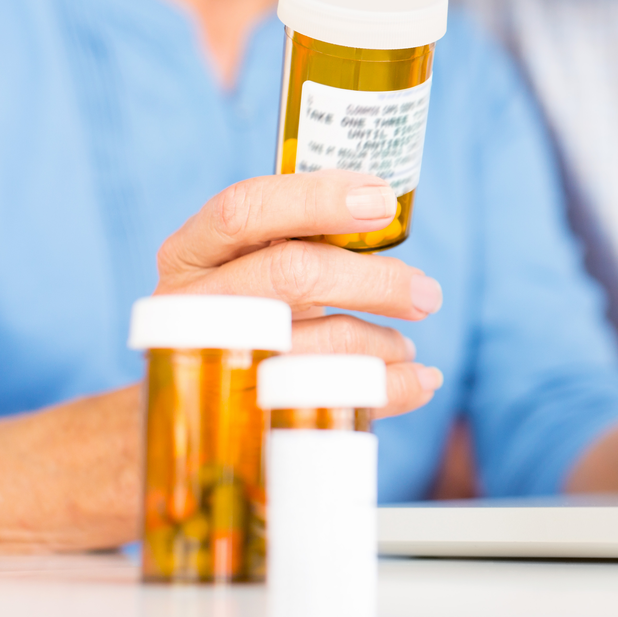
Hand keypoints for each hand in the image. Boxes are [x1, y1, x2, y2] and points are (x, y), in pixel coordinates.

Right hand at [155, 170, 445, 417]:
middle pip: (292, 273)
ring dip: (381, 343)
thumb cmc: (245, 310)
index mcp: (191, 251)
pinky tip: (418, 380)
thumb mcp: (254, 262)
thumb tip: (387, 206)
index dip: (318, 200)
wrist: (192, 400)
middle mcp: (190, 302)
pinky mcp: (239, 416)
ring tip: (406, 345)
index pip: (246, 209)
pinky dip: (387, 388)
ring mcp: (210, 362)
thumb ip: (304, 234)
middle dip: (375, 281)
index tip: (384, 201)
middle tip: (427, 294)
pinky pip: (331, 399)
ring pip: (316, 344)